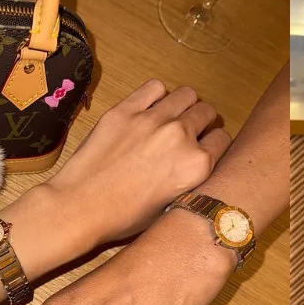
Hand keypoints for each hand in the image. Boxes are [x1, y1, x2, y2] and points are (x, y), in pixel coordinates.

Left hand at [44, 78, 231, 244]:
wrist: (81, 207)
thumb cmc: (125, 217)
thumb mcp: (172, 204)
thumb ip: (191, 178)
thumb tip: (195, 160)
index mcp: (197, 165)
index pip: (223, 139)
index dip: (214, 144)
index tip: (205, 147)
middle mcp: (181, 136)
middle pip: (207, 112)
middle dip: (202, 122)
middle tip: (188, 132)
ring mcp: (152, 119)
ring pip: (186, 94)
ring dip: (184, 105)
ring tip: (171, 116)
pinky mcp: (126, 110)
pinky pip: (154, 87)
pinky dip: (157, 95)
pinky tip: (150, 108)